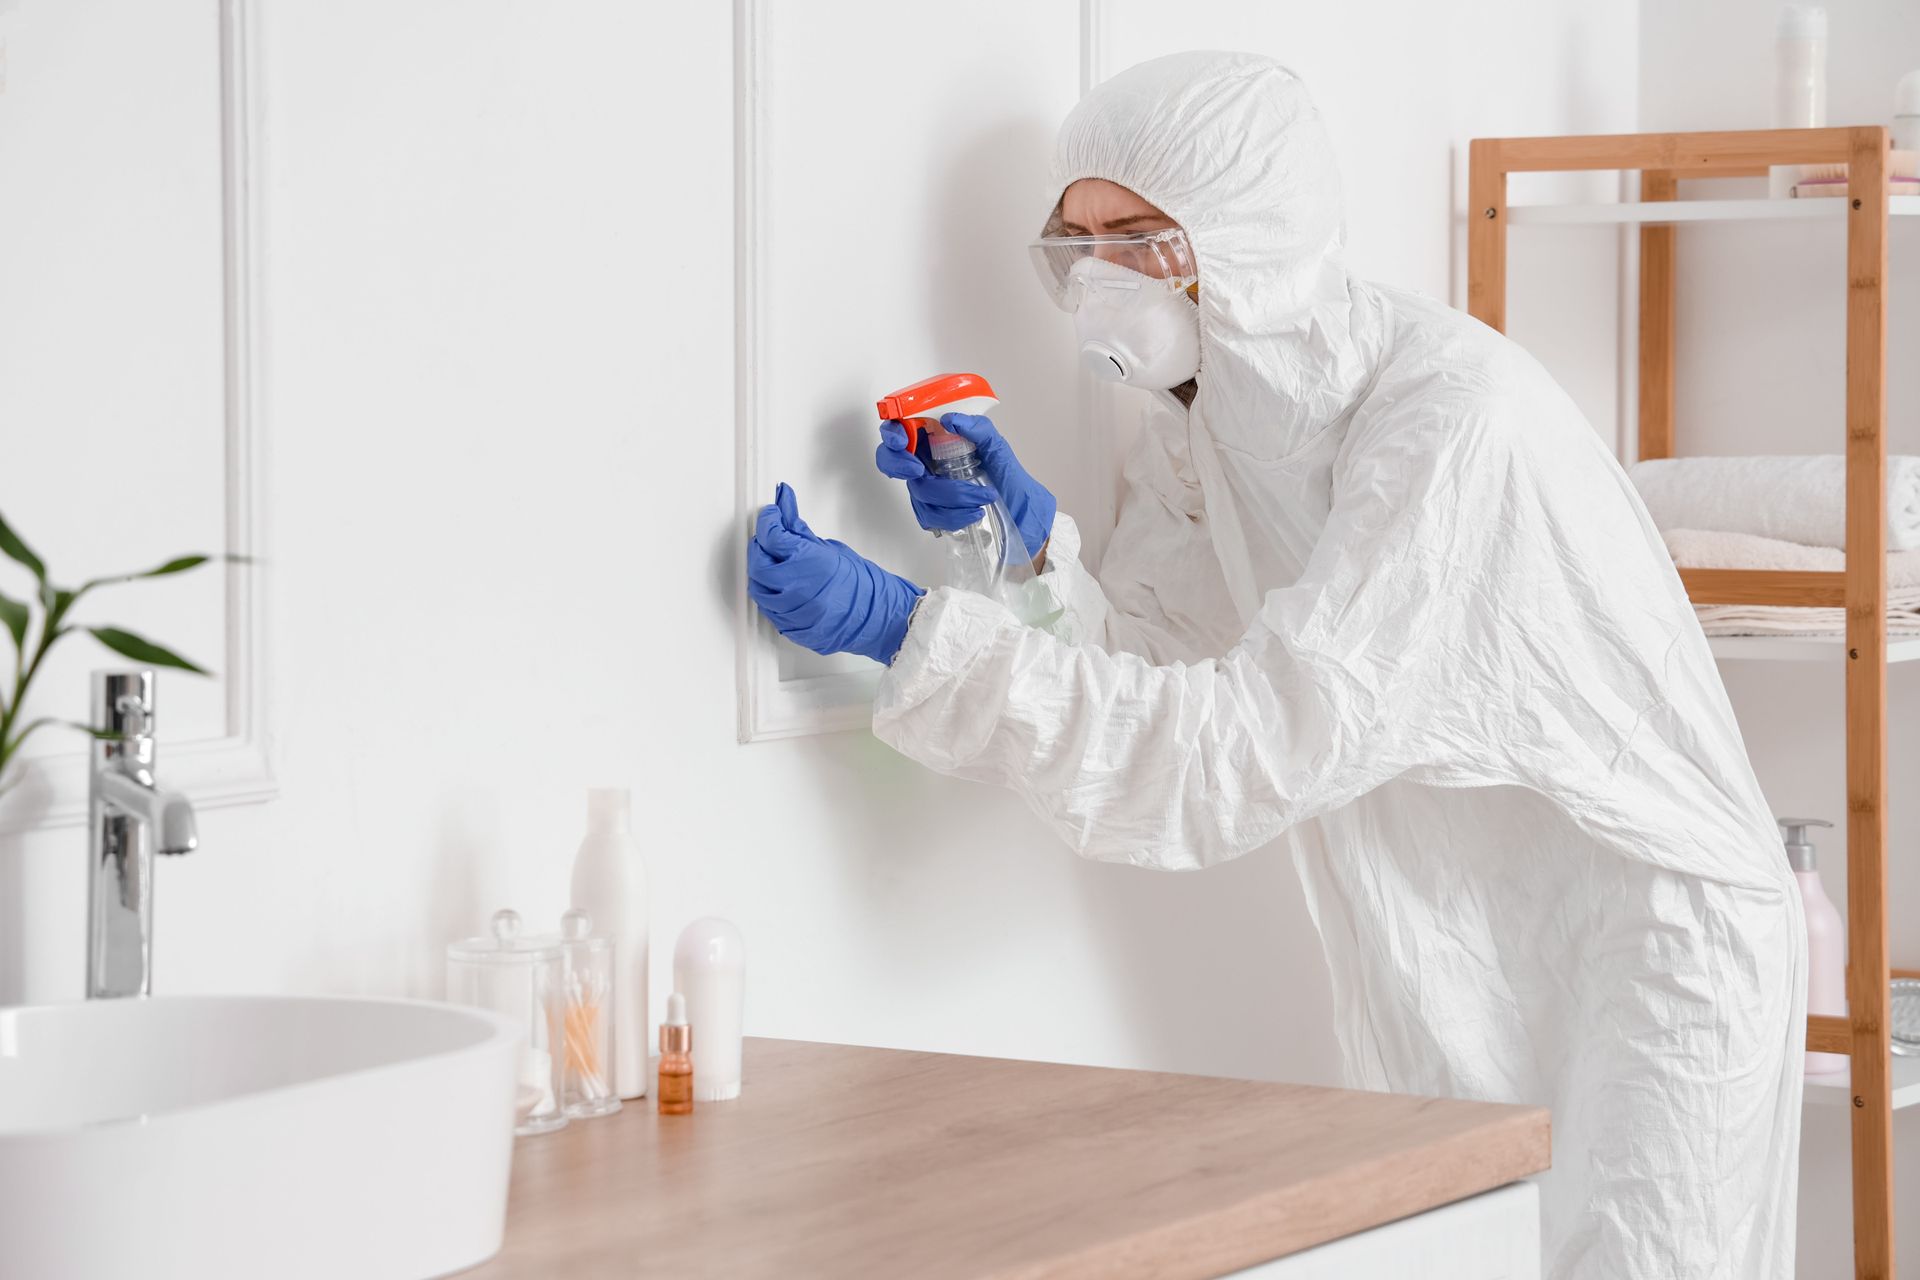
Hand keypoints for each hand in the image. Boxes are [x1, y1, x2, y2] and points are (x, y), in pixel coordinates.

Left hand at [746, 483, 924, 664]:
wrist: (875, 616)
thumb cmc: (860, 584)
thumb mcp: (828, 548)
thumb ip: (798, 529)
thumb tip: (785, 505)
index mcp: (809, 563)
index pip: (771, 535)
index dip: (767, 521)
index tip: (770, 516)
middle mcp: (798, 588)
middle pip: (757, 564)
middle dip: (759, 548)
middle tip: (769, 541)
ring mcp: (793, 611)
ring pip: (758, 590)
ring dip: (762, 575)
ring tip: (777, 566)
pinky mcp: (791, 627)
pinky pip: (768, 610)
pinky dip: (770, 596)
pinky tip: (781, 589)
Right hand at [875, 413, 1056, 561]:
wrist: (1025, 517)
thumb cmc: (1012, 481)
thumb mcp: (1000, 450)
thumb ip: (980, 430)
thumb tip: (952, 419)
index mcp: (940, 440)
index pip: (903, 429)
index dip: (893, 433)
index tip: (903, 440)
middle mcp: (930, 463)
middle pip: (894, 461)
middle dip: (900, 465)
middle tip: (920, 471)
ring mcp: (930, 491)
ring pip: (917, 493)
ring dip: (948, 497)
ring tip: (981, 499)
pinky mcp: (936, 515)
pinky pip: (928, 517)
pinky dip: (951, 517)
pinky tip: (973, 514)